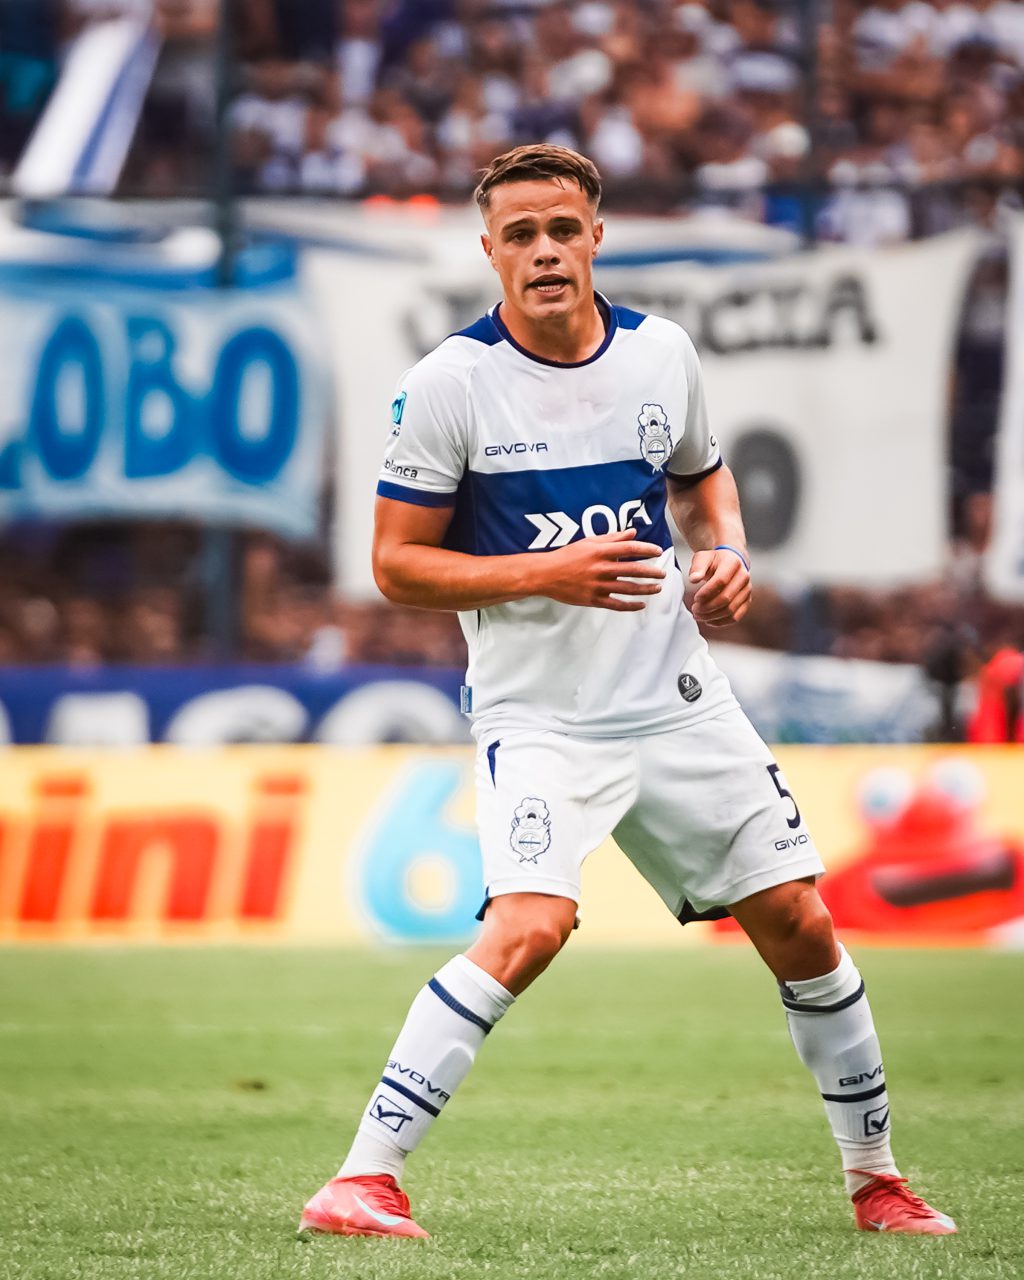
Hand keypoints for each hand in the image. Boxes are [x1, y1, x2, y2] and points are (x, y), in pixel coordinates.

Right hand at [534, 528, 665, 611]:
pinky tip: (641, 604)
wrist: (546, 575)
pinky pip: (617, 604)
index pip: (629, 548)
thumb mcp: (588, 542)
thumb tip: (632, 533)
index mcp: (600, 552)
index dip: (646, 549)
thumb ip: (612, 538)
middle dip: (651, 572)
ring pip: (628, 588)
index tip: (658, 551)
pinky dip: (630, 605)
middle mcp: (601, 568)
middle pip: (633, 570)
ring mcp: (598, 586)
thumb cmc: (567, 556)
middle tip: (662, 573)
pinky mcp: (593, 599)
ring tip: (657, 588)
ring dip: (646, 589)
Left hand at [688, 546, 750, 625]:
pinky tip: (708, 620)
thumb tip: (694, 579)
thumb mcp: (703, 558)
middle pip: (726, 598)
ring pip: (730, 610)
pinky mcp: (746, 601)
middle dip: (707, 607)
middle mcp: (744, 576)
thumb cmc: (713, 560)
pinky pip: (735, 617)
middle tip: (694, 609)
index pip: (721, 581)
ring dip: (712, 616)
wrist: (728, 562)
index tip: (695, 598)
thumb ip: (697, 568)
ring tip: (698, 615)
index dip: (706, 592)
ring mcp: (747, 590)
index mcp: (733, 563)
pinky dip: (720, 621)